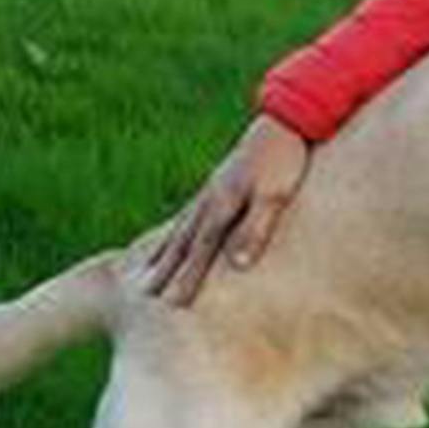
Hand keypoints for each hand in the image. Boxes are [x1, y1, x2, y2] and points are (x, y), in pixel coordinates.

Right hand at [144, 115, 311, 306]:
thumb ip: (255, 229)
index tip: (170, 306)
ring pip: (179, 231)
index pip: (200, 252)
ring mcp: (210, 193)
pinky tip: (169, 242)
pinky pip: (187, 217)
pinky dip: (173, 234)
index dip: (186, 279)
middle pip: (181, 245)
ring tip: (145, 277)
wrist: (284, 121)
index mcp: (221, 206)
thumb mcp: (274, 196)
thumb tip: (237, 266)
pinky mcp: (217, 187)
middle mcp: (208, 201)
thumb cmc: (284, 159)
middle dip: (164, 274)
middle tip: (145, 300)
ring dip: (162, 255)